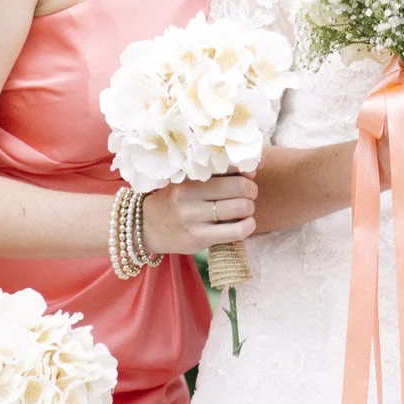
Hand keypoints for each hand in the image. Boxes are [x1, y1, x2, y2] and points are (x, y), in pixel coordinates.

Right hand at [142, 174, 258, 255]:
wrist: (144, 227)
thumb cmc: (172, 200)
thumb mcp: (188, 181)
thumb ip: (219, 173)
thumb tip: (259, 164)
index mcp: (187, 177)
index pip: (227, 166)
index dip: (245, 170)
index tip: (248, 174)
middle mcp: (189, 197)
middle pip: (240, 187)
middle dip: (251, 190)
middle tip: (247, 193)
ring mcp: (193, 219)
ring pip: (241, 208)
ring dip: (250, 208)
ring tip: (243, 209)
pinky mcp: (198, 239)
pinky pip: (236, 232)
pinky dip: (248, 226)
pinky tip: (245, 224)